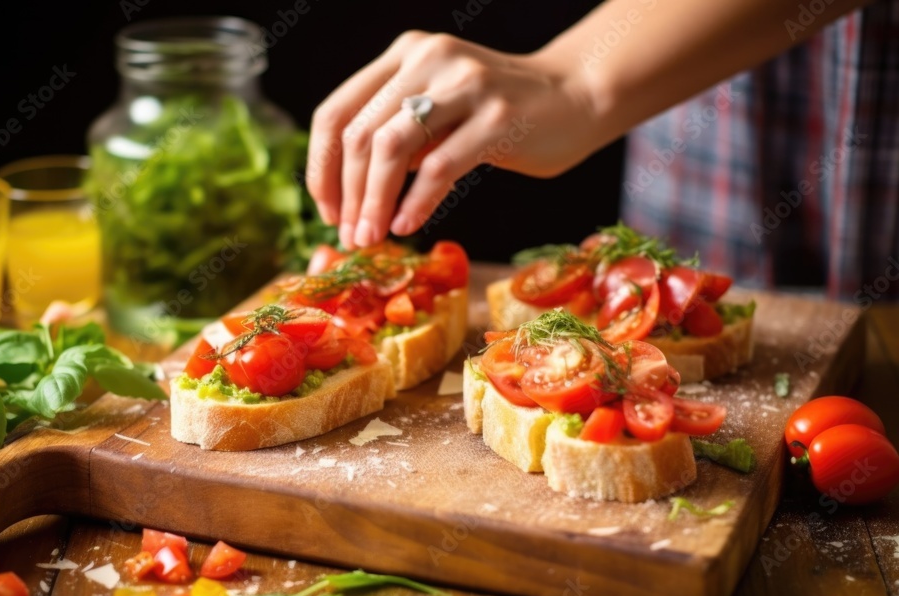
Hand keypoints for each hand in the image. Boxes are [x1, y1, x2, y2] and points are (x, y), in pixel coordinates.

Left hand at [306, 31, 596, 248]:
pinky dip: (417, 202)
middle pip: (360, 135)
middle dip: (348, 195)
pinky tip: (409, 226)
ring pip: (392, 147)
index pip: (336, 113)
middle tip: (352, 237)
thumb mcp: (438, 112)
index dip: (322, 170)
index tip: (329, 213)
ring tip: (373, 236)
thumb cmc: (499, 115)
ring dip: (374, 202)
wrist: (576, 97)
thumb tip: (348, 198)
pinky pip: (440, 166)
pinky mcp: (497, 117)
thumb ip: (397, 135)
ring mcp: (464, 85)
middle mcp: (428, 59)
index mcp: (404, 56)